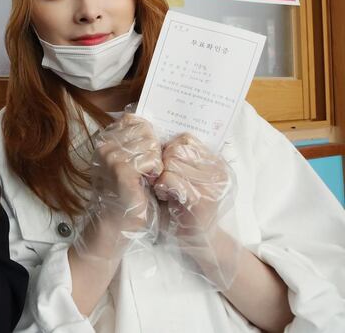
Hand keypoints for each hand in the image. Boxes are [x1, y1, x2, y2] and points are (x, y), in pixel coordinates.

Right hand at [90, 114, 162, 233]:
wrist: (116, 224)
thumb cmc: (126, 193)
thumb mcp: (127, 161)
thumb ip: (132, 142)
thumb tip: (148, 122)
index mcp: (104, 140)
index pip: (134, 120)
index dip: (148, 137)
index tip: (146, 156)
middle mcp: (104, 145)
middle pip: (145, 130)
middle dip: (154, 150)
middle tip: (148, 170)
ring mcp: (111, 157)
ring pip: (151, 144)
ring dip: (156, 162)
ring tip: (148, 178)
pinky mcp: (121, 170)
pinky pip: (152, 160)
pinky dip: (156, 172)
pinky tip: (149, 183)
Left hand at [153, 133, 238, 288]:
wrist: (196, 240)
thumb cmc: (183, 206)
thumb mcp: (184, 176)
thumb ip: (177, 157)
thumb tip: (154, 133)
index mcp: (215, 161)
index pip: (185, 138)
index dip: (169, 150)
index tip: (165, 166)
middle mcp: (218, 170)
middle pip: (177, 148)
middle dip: (163, 163)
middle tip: (162, 179)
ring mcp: (212, 184)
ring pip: (172, 162)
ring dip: (161, 175)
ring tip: (164, 188)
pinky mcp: (202, 198)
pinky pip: (170, 178)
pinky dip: (161, 186)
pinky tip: (164, 195)